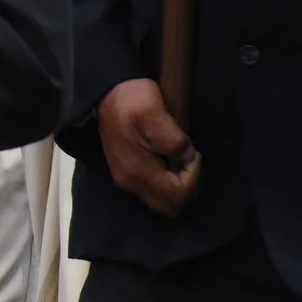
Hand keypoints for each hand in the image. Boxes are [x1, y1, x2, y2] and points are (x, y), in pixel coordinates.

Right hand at [97, 78, 201, 217]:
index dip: (193, 177)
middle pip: (170, 207)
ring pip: (163, 203)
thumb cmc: (133, 101)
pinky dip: (169, 186)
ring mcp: (126, 180)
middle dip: (188, 189)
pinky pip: (154, 193)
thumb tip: (187, 158)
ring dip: (179, 188)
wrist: (108, 93)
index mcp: (138, 170)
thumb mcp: (155, 113)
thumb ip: (174, 140)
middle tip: (190, 164)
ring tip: (181, 162)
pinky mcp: (126, 175)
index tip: (192, 153)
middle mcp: (131, 183)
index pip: (177, 194)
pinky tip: (170, 163)